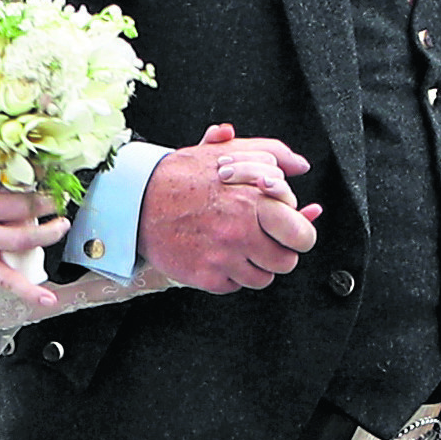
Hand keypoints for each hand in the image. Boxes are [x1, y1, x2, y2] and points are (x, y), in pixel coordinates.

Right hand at [0, 173, 63, 309]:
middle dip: (46, 204)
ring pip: (18, 240)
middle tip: (58, 201)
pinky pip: (2, 278)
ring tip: (59, 230)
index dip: (33, 177)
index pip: (8, 178)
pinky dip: (26, 289)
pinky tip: (44, 297)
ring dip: (45, 235)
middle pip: (21, 207)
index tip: (46, 175)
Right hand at [136, 124, 320, 293]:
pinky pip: (235, 286)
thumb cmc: (183, 176)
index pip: (303, 233)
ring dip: (254, 264)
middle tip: (266, 240)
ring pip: (262, 278)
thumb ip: (271, 155)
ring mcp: (223, 257)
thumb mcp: (228, 154)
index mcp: (254, 200)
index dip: (299, 230)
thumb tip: (300, 166)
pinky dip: (229, 274)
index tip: (288, 227)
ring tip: (236, 244)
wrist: (137, 199)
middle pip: (287, 261)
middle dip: (280, 251)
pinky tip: (216, 253)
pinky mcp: (206, 276)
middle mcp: (241, 231)